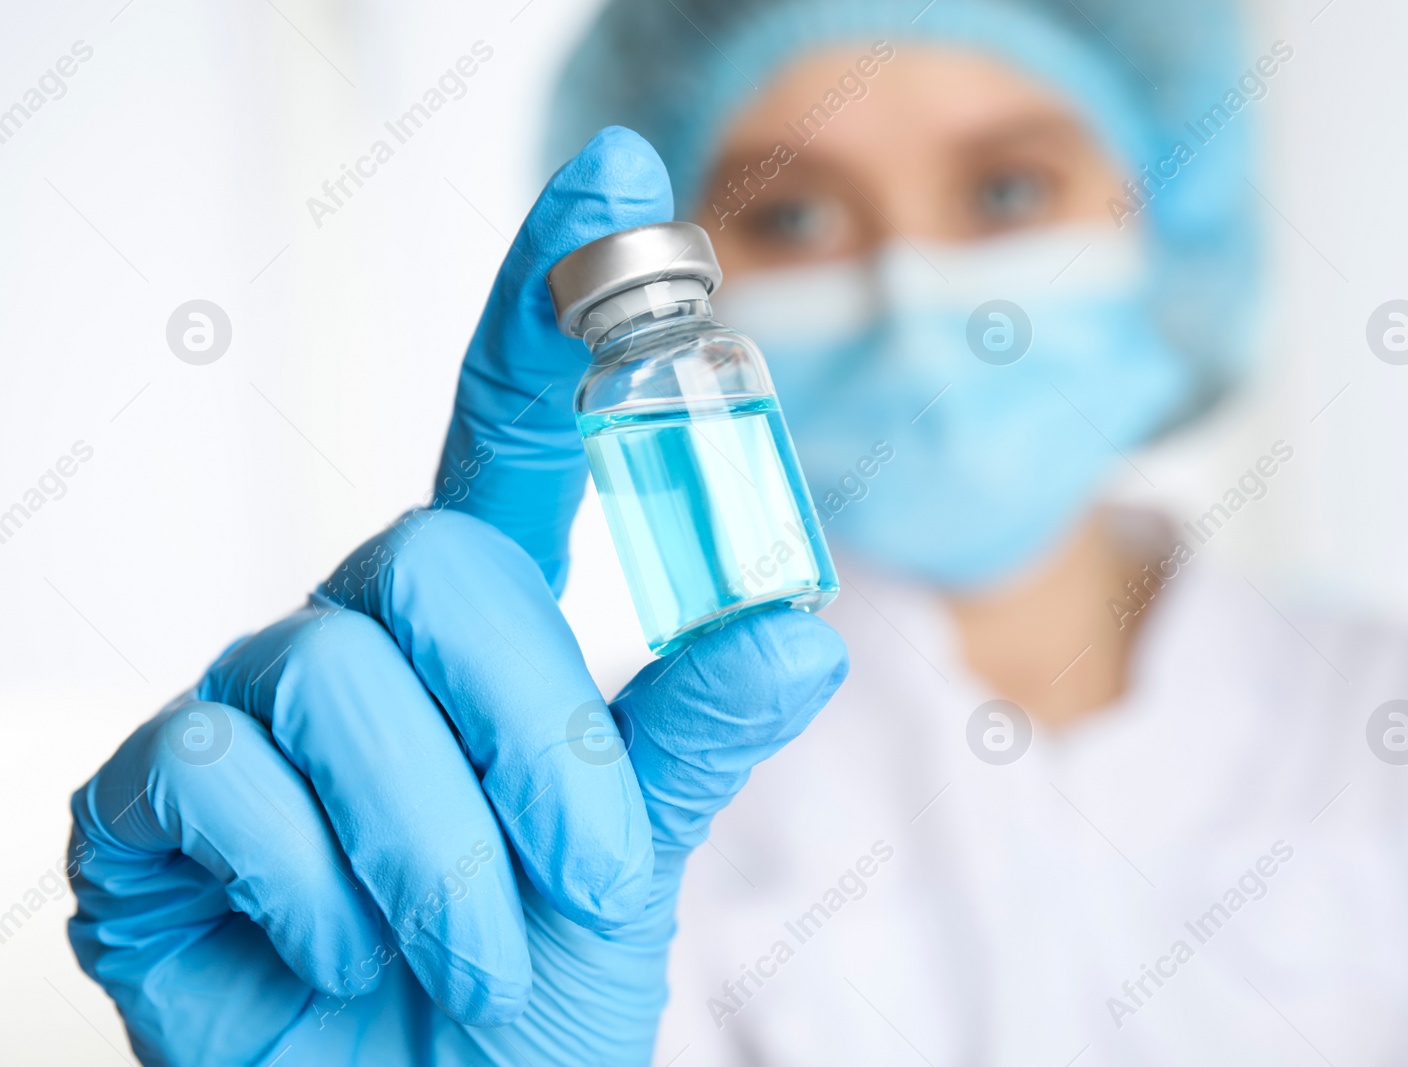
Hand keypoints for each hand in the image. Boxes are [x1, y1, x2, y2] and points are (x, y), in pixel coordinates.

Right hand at [67, 127, 848, 1066]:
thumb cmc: (524, 974)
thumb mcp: (633, 852)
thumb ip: (692, 732)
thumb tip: (796, 629)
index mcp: (482, 614)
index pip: (510, 418)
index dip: (557, 296)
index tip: (614, 176)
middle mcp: (359, 624)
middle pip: (436, 565)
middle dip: (531, 738)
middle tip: (571, 875)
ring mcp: (247, 699)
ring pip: (339, 677)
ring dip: (440, 842)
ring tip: (464, 943)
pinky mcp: (149, 791)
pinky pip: (225, 776)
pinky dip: (316, 884)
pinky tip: (330, 947)